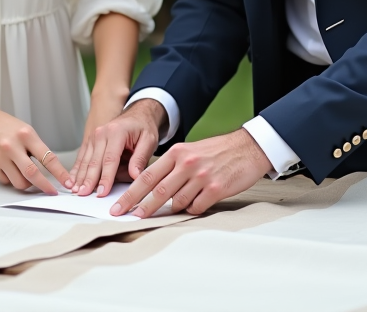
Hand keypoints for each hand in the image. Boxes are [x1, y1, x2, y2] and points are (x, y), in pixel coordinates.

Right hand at [0, 105, 70, 194]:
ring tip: (25, 173)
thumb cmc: (8, 127)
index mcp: (26, 135)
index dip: (59, 173)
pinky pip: (6, 181)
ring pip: (19, 182)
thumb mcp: (28, 132)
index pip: (47, 158)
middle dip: (44, 186)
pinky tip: (10, 167)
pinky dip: (12, 178)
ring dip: (27, 183)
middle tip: (51, 191)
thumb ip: (38, 149)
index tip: (67, 182)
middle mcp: (12, 146)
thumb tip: (52, 172)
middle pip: (32, 174)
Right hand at [67, 98, 164, 196]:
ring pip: (85, 160)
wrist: (137, 114)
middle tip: (85, 194)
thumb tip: (135, 176)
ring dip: (80, 176)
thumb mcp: (149, 140)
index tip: (103, 191)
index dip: (106, 177)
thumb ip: (141, 158)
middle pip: (94, 161)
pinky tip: (72, 180)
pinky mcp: (90, 141)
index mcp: (117, 132)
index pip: (110, 159)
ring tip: (76, 190)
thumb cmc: (143, 127)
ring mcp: (94, 136)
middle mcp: (102, 133)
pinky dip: (77, 169)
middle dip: (89, 179)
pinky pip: (82, 157)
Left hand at [110, 128, 271, 217]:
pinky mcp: (215, 189)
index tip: (119, 205)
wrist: (247, 148)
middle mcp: (187, 164)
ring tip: (168, 210)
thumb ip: (172, 167)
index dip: (131, 193)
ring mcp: (201, 177)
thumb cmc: (218, 151)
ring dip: (170, 209)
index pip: (147, 176)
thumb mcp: (190, 151)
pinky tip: (195, 204)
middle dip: (139, 207)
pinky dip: (192, 209)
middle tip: (127, 217)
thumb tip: (152, 188)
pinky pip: (195, 207)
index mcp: (177, 153)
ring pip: (176, 202)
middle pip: (157, 191)